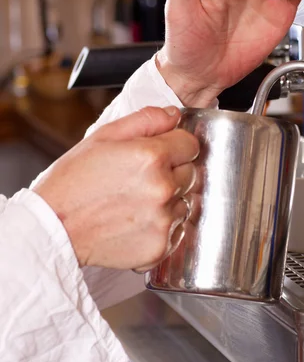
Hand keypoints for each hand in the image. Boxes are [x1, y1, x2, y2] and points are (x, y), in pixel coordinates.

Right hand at [33, 107, 198, 270]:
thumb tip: (174, 116)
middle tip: (140, 178)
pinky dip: (162, 225)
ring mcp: (163, 220)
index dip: (175, 146)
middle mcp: (163, 189)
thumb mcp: (104, 136)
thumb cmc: (74, 181)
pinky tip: (135, 220)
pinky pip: (176, 229)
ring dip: (169, 199)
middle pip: (191, 172)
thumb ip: (146, 120)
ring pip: (184, 201)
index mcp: (152, 157)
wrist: (54, 227)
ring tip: (135, 201)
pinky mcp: (160, 246)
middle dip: (172, 171)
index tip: (160, 152)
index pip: (191, 145)